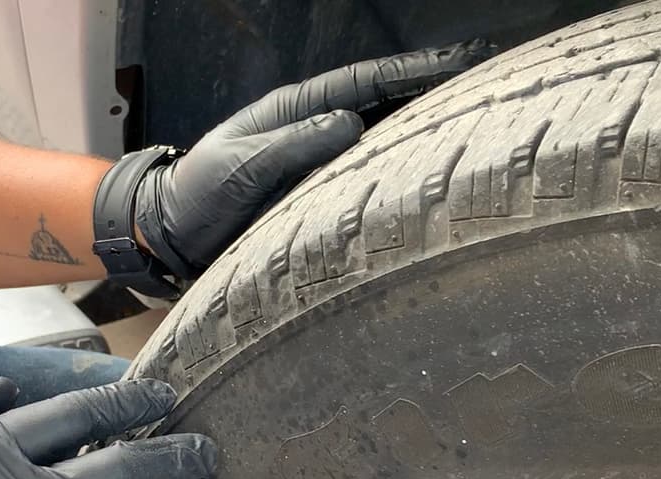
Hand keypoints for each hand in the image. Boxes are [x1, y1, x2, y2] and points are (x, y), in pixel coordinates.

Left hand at [134, 40, 494, 277]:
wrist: (169, 237)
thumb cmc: (196, 197)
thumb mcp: (238, 166)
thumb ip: (291, 147)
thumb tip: (350, 124)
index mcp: (294, 112)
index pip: (365, 83)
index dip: (414, 71)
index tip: (463, 59)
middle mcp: (314, 135)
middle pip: (385, 107)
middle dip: (435, 94)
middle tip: (491, 83)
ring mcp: (319, 168)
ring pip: (382, 145)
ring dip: (425, 136)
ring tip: (480, 127)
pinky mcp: (317, 202)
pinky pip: (367, 186)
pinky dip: (400, 179)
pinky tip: (434, 182)